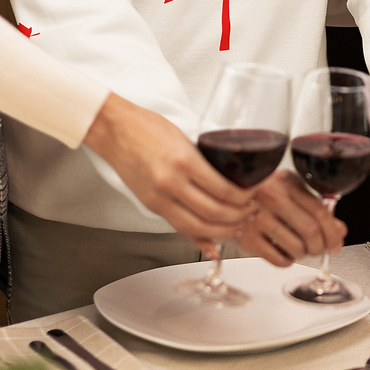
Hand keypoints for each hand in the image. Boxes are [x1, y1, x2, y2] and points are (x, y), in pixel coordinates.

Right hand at [83, 93, 255, 242]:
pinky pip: (179, 228)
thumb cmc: (148, 127)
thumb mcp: (185, 138)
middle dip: (239, 216)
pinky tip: (214, 243)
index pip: (223, 189)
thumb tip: (230, 180)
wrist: (114, 130)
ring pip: (198, 227)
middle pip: (214, 213)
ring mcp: (159, 197)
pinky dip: (199, 239)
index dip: (245, 197)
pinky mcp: (152, 205)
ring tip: (238, 223)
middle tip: (251, 211)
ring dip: (223, 230)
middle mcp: (171, 183)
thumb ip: (205, 161)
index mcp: (184, 161)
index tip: (255, 193)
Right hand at [236, 170, 346, 266]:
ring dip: (302, 254)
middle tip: (318, 248)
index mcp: (286, 182)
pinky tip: (283, 253)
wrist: (222, 195)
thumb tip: (339, 231)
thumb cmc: (261, 192)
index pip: (320, 211)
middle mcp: (271, 197)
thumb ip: (315, 208)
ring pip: (295, 247)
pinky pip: (277, 258)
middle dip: (319, 246)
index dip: (333, 232)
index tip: (336, 243)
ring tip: (298, 248)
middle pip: (310, 231)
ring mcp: (256, 217)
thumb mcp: (289, 191)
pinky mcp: (245, 236)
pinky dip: (286, 261)